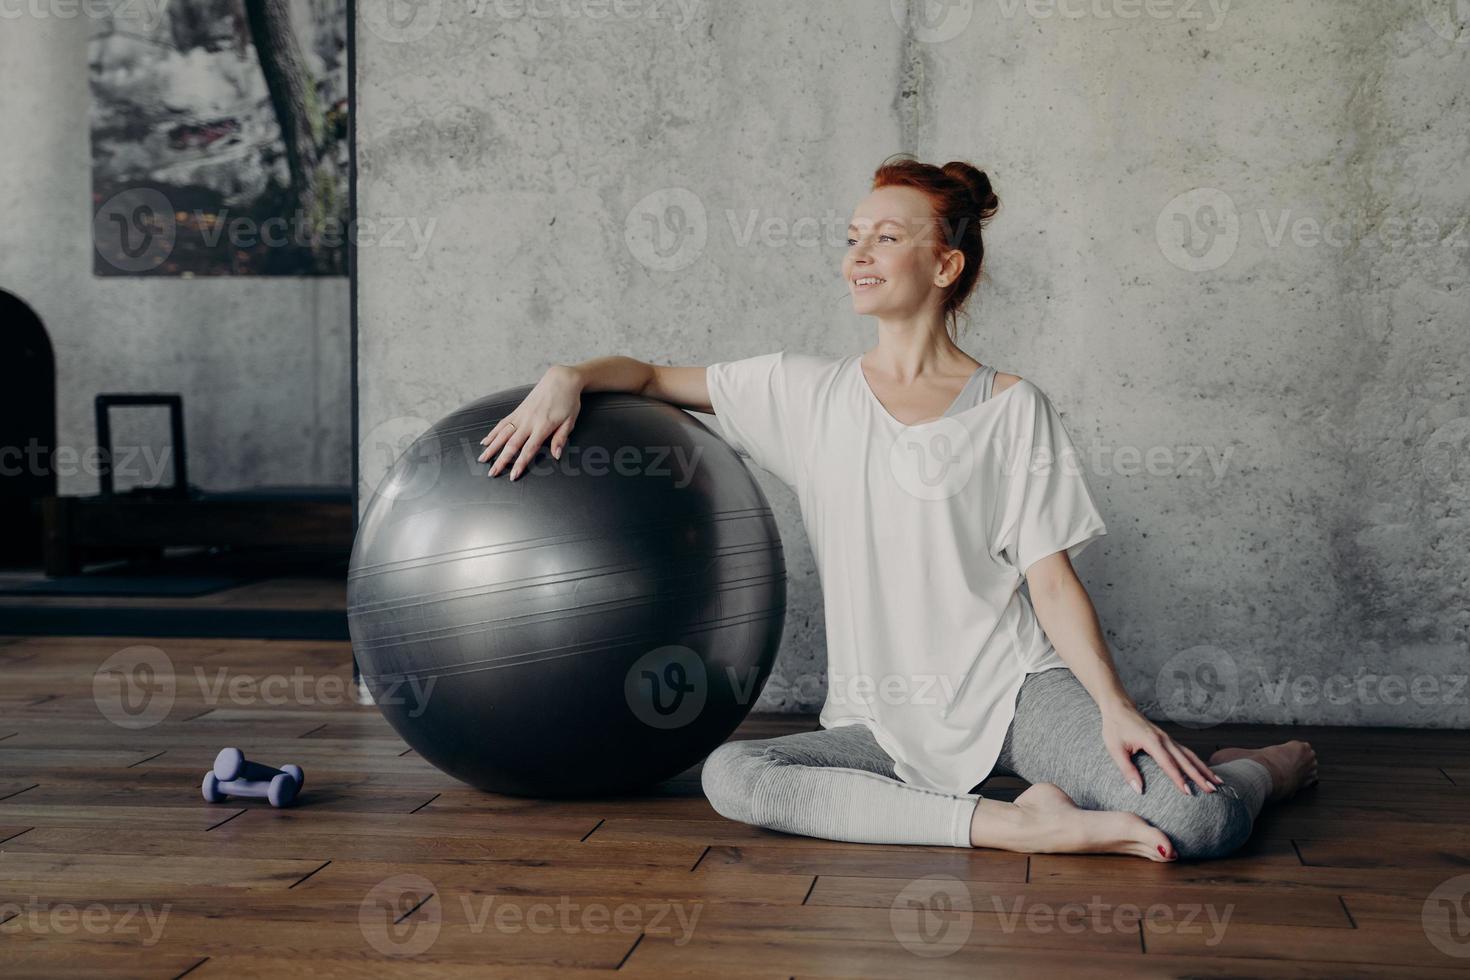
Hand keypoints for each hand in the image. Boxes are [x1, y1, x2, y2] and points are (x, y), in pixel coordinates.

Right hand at [477, 365, 582, 479]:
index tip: (513, 475)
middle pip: (511, 444)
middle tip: (492, 473)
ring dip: (491, 447)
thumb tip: (556, 455)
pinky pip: (502, 423)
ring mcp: (521, 415)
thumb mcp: (570, 421)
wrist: (560, 380)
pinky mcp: (517, 410)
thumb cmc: (568, 401)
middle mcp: (529, 421)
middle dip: (500, 460)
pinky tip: (485, 441)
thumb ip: (561, 438)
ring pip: (502, 433)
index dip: (520, 463)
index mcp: (543, 426)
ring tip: (482, 459)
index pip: (529, 449)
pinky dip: (492, 432)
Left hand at [1100, 703, 1223, 795]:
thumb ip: (1127, 770)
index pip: (1168, 764)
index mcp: (1151, 741)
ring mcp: (1168, 738)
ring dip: (1204, 769)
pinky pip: (1186, 752)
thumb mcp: (1115, 750)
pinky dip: (1197, 762)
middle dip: (1199, 776)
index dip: (1178, 779)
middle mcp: (1164, 739)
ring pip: (1190, 755)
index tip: (1188, 792)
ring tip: (1217, 782)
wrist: (1119, 708)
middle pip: (1185, 760)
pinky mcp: (1168, 739)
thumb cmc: (1115, 728)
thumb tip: (1138, 790)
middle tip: (1212, 790)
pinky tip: (1205, 770)